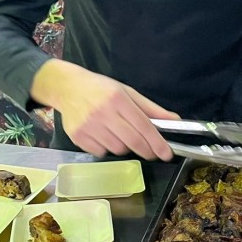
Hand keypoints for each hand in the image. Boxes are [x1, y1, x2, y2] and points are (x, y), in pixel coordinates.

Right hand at [31, 60, 177, 159]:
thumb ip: (150, 109)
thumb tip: (174, 120)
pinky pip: (101, 152)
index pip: (143, 125)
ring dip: (124, 146)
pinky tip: (103, 135)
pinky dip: (107, 148)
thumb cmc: (100, 89)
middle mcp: (102, 113)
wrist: (67, 88)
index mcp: (117, 99)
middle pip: (132, 141)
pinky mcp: (77, 137)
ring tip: (119, 134)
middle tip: (152, 153)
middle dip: (146, 150)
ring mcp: (88, 126)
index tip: (167, 153)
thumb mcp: (127, 92)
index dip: (157, 142)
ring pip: (117, 149)